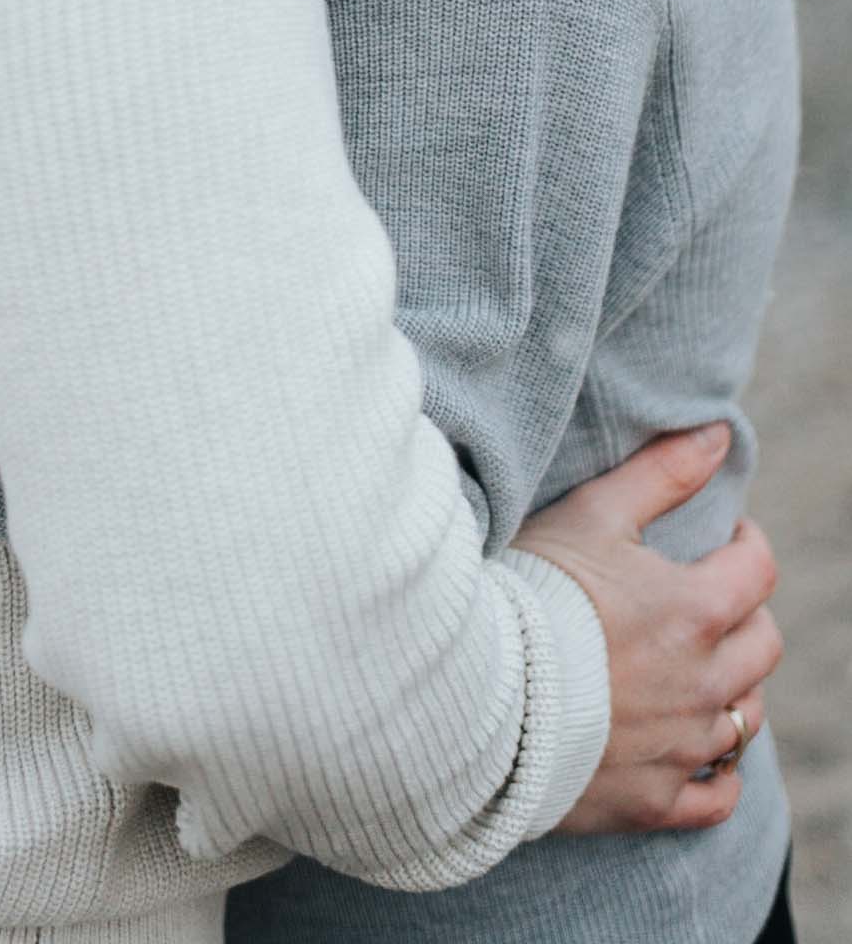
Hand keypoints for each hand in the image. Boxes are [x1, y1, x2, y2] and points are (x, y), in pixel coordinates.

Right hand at [515, 423, 782, 832]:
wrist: (471, 691)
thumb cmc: (529, 591)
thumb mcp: (592, 514)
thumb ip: (662, 473)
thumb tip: (719, 435)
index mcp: (694, 610)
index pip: (757, 569)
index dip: (746, 545)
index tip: (724, 538)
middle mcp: (702, 683)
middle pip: (763, 646)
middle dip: (743, 616)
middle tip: (704, 601)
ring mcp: (680, 747)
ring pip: (745, 720)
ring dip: (731, 689)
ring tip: (692, 668)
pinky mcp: (653, 800)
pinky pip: (718, 795)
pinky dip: (716, 772)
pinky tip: (689, 747)